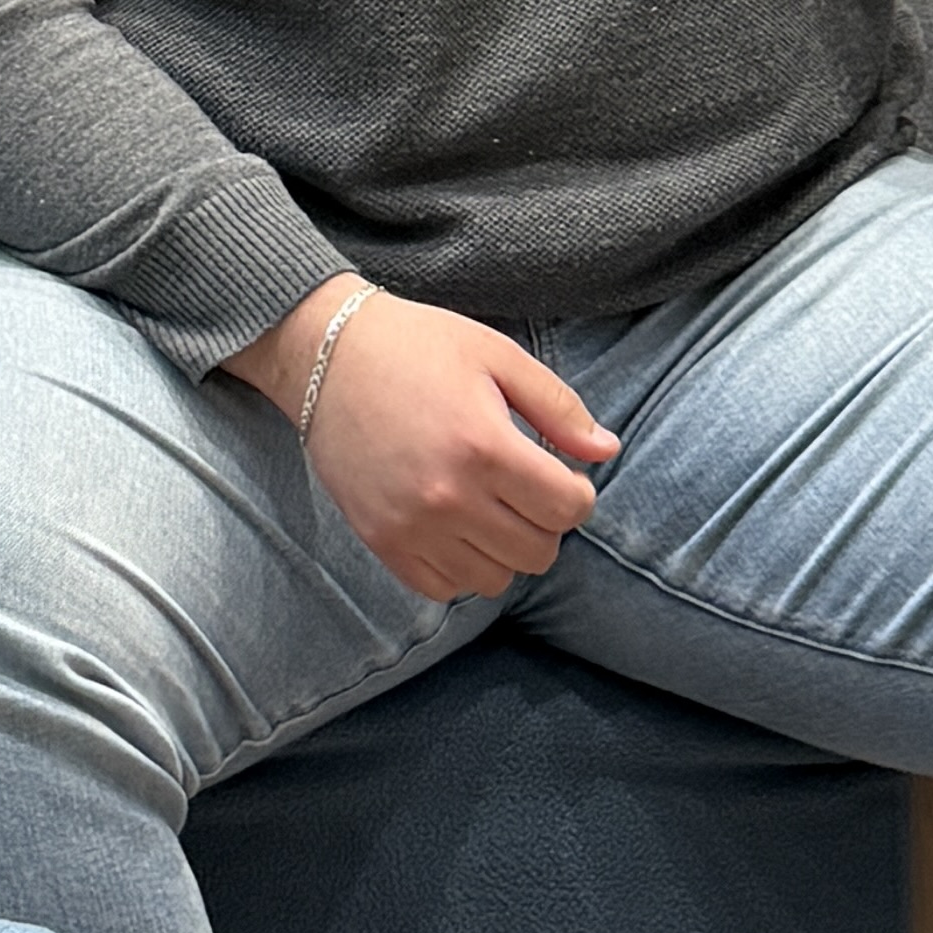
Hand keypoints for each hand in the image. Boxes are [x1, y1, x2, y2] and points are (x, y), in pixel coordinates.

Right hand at [226, 277, 618, 598]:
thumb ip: (558, 407)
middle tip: (524, 487)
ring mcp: (411, 525)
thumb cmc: (416, 345)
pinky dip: (461, 567)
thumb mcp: (496, 355)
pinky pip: (443, 587)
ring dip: (505, 548)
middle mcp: (449, 496)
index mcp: (485, 445)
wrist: (325, 354)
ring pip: (495, 578)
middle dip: (545, 522)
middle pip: (539, 552)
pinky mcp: (381, 540)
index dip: (578, 492)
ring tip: (488, 505)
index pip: (569, 509)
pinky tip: (456, 526)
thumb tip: (608, 451)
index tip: (560, 471)